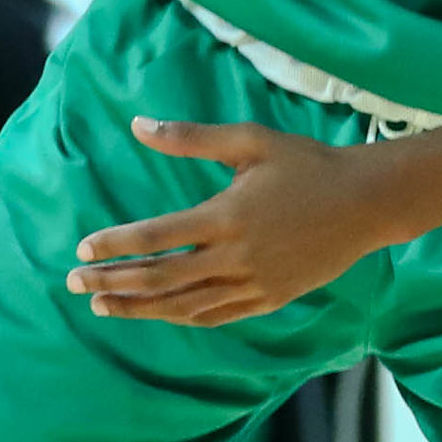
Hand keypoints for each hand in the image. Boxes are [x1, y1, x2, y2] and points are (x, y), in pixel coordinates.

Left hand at [68, 120, 395, 323]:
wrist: (366, 203)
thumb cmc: (307, 164)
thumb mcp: (250, 141)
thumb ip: (191, 137)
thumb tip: (138, 125)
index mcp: (226, 215)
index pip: (156, 237)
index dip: (114, 245)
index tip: (82, 251)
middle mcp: (235, 256)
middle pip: (160, 278)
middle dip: (112, 282)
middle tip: (75, 284)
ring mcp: (253, 283)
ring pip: (183, 305)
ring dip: (139, 308)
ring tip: (103, 307)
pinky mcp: (269, 298)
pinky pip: (216, 315)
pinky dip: (182, 316)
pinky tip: (158, 313)